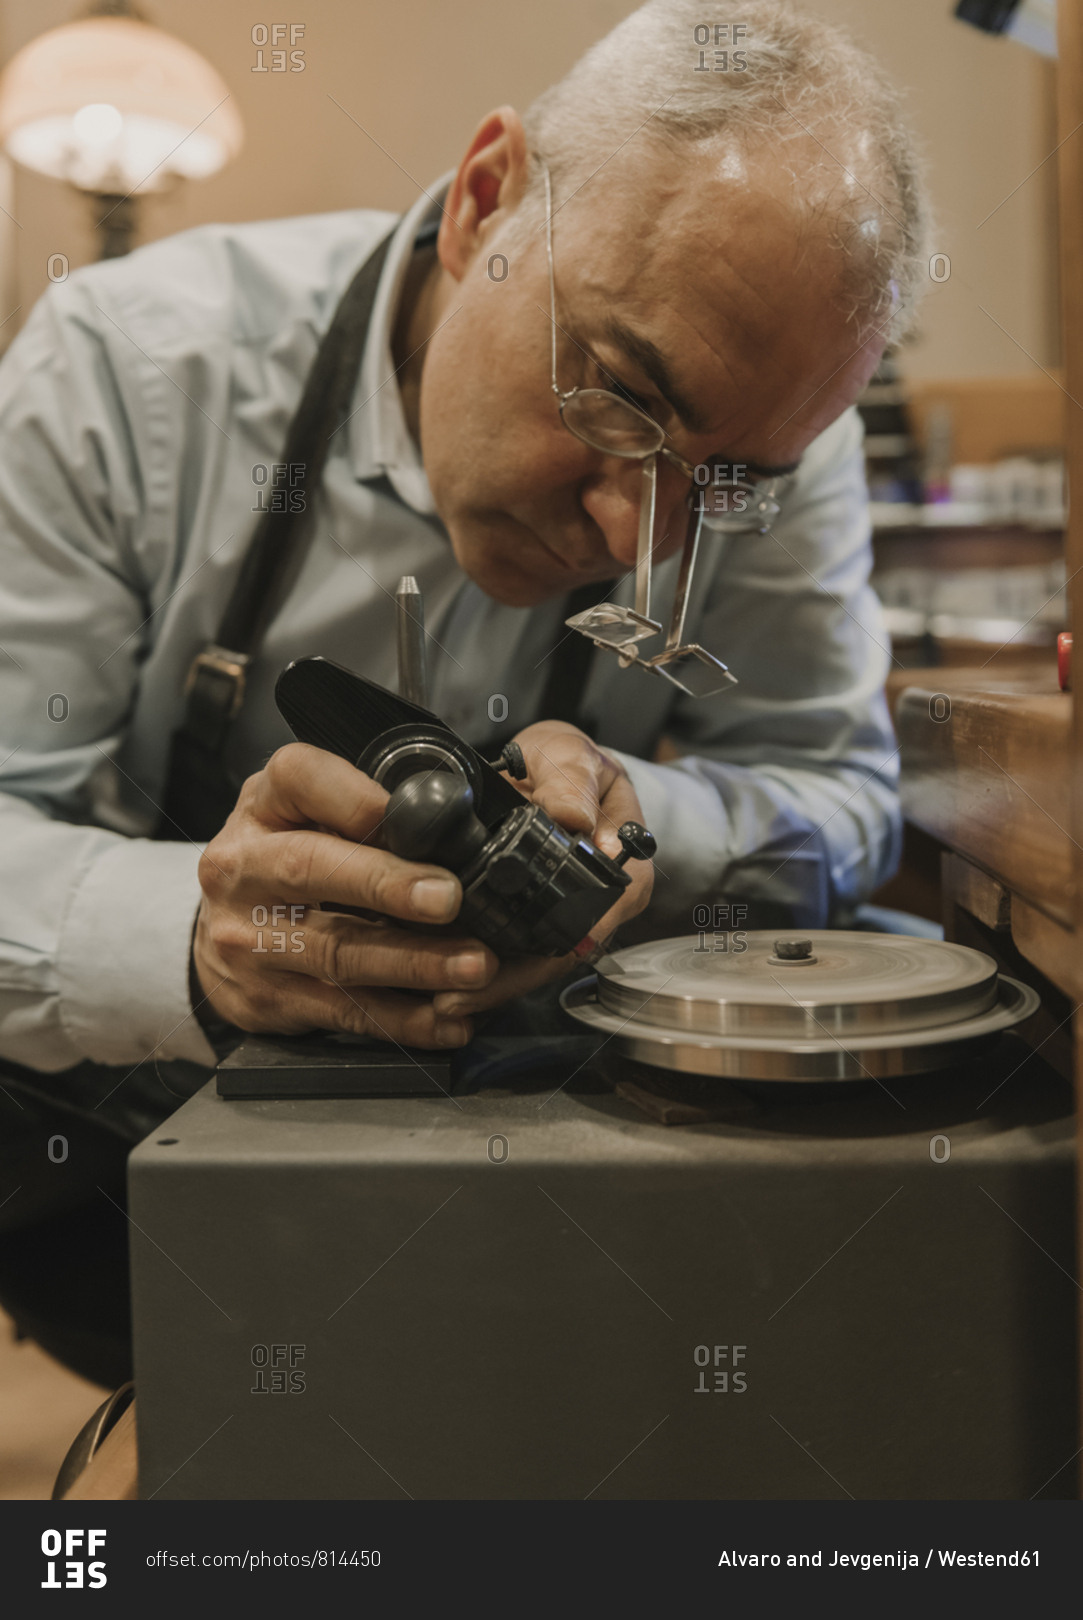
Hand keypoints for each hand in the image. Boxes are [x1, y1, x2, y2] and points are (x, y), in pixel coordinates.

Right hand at [192, 744, 499, 1047]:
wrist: (219, 927)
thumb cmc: (283, 856)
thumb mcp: (306, 809)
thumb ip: (361, 807)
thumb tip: (449, 827)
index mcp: (262, 805)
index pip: (301, 778)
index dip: (358, 800)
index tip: (417, 820)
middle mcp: (242, 867)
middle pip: (312, 869)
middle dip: (388, 886)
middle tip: (450, 899)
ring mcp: (245, 938)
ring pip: (337, 952)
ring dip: (415, 963)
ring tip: (473, 967)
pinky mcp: (263, 998)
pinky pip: (343, 1012)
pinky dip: (403, 1019)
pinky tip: (448, 1018)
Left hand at [432, 720, 654, 1021]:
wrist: (554, 771)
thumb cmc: (568, 765)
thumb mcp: (571, 756)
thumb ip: (571, 781)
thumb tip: (572, 817)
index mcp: (625, 869)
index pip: (593, 920)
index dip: (553, 947)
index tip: (509, 963)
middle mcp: (602, 906)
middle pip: (557, 956)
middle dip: (507, 982)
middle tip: (455, 998)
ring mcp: (569, 919)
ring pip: (532, 965)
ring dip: (488, 986)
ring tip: (442, 1002)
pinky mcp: (537, 922)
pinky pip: (514, 955)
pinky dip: (481, 970)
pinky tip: (442, 986)